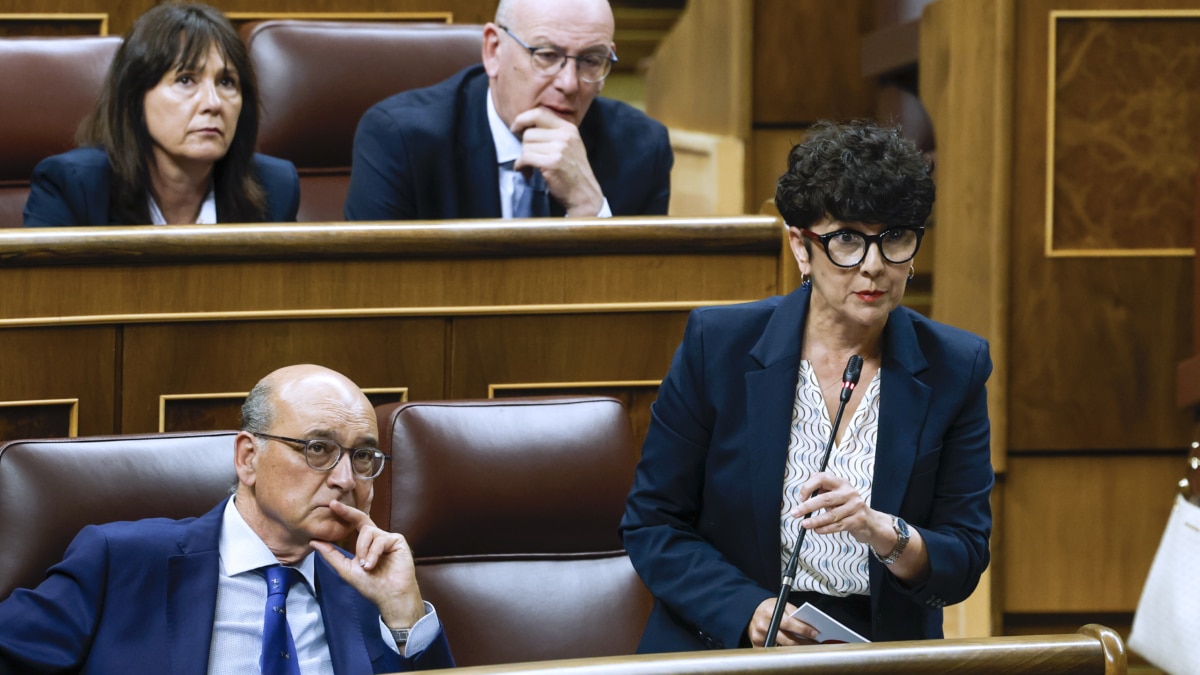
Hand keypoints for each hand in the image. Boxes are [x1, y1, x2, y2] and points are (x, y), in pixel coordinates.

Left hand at [310, 500, 423, 628]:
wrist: (389, 596)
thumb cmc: (371, 586)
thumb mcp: (346, 569)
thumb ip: (331, 554)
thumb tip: (314, 541)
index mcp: (367, 543)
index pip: (354, 524)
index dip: (345, 513)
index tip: (331, 504)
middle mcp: (377, 537)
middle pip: (361, 520)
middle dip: (347, 512)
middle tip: (334, 506)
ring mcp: (388, 538)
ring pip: (367, 532)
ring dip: (362, 550)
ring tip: (366, 566)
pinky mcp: (397, 541)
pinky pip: (380, 540)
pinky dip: (373, 554)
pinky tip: (372, 565)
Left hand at [510, 108, 603, 216]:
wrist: (585, 194)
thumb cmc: (574, 172)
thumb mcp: (570, 145)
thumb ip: (554, 133)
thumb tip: (527, 127)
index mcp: (569, 128)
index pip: (539, 113)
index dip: (522, 119)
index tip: (516, 128)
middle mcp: (565, 136)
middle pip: (529, 133)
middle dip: (524, 146)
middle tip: (528, 157)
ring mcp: (559, 149)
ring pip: (526, 146)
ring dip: (523, 158)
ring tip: (529, 167)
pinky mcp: (551, 163)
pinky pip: (525, 158)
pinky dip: (521, 166)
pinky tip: (526, 172)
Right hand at [747, 598, 817, 646]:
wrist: (751, 611)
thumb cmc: (769, 608)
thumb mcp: (781, 604)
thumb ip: (794, 614)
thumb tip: (809, 625)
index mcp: (770, 612)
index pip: (789, 623)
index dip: (803, 629)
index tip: (814, 633)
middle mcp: (763, 625)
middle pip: (787, 639)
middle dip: (803, 642)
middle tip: (814, 643)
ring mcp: (759, 635)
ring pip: (782, 646)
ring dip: (795, 647)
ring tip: (806, 646)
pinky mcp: (756, 643)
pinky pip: (773, 650)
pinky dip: (783, 650)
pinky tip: (791, 649)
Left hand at [791, 472, 886, 543]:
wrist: (870, 522)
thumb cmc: (847, 506)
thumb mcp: (836, 494)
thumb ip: (821, 489)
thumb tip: (803, 492)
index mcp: (841, 482)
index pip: (822, 478)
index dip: (808, 486)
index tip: (800, 497)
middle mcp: (849, 492)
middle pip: (825, 499)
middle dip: (807, 507)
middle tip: (795, 513)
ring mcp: (855, 506)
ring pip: (831, 515)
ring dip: (815, 521)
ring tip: (804, 524)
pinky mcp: (859, 520)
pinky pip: (838, 525)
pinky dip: (825, 529)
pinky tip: (817, 530)